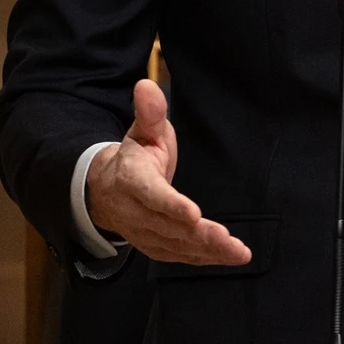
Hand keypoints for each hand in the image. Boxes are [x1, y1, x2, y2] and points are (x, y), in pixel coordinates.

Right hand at [85, 80, 250, 265]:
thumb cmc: (134, 157)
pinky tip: (230, 258)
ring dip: (207, 251)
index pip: (151, 195)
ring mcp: (144, 232)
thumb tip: (147, 84)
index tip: (192, 213)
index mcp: (132, 180)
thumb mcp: (141, 131)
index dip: (170, 205)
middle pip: (167, 226)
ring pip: (176, 246)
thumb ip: (149, 112)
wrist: (105, 190)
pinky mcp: (155, 245)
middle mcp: (135, 212)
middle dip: (198, 234)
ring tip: (237, 252)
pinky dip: (204, 259)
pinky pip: (180, 256)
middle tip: (226, 238)